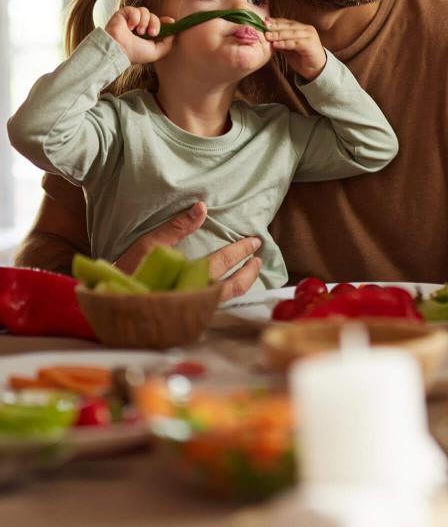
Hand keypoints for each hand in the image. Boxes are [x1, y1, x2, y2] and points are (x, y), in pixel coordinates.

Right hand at [105, 6, 174, 63]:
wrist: (119, 50)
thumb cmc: (135, 53)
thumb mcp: (156, 52)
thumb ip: (167, 44)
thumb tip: (174, 33)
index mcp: (147, 34)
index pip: (159, 22)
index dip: (166, 21)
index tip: (171, 22)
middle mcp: (140, 26)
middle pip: (154, 16)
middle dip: (155, 24)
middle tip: (151, 33)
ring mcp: (131, 19)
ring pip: (145, 11)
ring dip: (144, 21)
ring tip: (139, 31)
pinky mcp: (123, 14)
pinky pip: (134, 10)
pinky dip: (135, 18)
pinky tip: (130, 27)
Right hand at [114, 201, 262, 301]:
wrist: (110, 303)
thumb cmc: (128, 271)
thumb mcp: (150, 243)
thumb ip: (177, 226)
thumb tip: (202, 207)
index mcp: (188, 279)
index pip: (222, 263)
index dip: (240, 251)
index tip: (254, 241)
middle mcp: (194, 299)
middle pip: (232, 288)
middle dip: (249, 272)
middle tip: (258, 258)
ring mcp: (191, 312)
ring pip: (225, 301)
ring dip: (242, 286)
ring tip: (250, 272)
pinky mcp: (186, 318)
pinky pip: (214, 308)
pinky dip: (226, 297)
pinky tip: (230, 288)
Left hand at [264, 17, 326, 80]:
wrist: (316, 70)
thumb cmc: (302, 58)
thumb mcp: (290, 48)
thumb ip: (282, 41)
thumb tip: (267, 36)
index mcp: (303, 28)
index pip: (287, 22)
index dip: (276, 21)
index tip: (265, 21)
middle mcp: (307, 29)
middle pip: (289, 26)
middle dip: (276, 26)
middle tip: (264, 27)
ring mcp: (310, 36)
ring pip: (292, 33)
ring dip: (278, 34)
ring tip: (268, 36)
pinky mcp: (310, 45)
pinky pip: (295, 43)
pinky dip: (284, 44)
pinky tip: (275, 45)